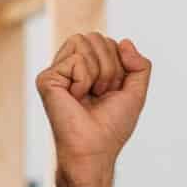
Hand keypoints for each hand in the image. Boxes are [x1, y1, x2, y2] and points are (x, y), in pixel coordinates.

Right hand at [36, 32, 151, 184]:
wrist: (94, 149)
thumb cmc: (111, 127)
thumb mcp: (135, 92)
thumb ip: (139, 65)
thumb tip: (124, 41)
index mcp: (87, 68)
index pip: (108, 42)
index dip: (119, 65)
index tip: (112, 91)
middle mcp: (69, 66)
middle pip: (96, 37)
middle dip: (110, 66)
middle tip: (101, 93)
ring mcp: (57, 71)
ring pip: (85, 41)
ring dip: (99, 72)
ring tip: (91, 95)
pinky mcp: (47, 78)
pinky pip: (77, 60)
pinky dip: (85, 80)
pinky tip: (76, 98)